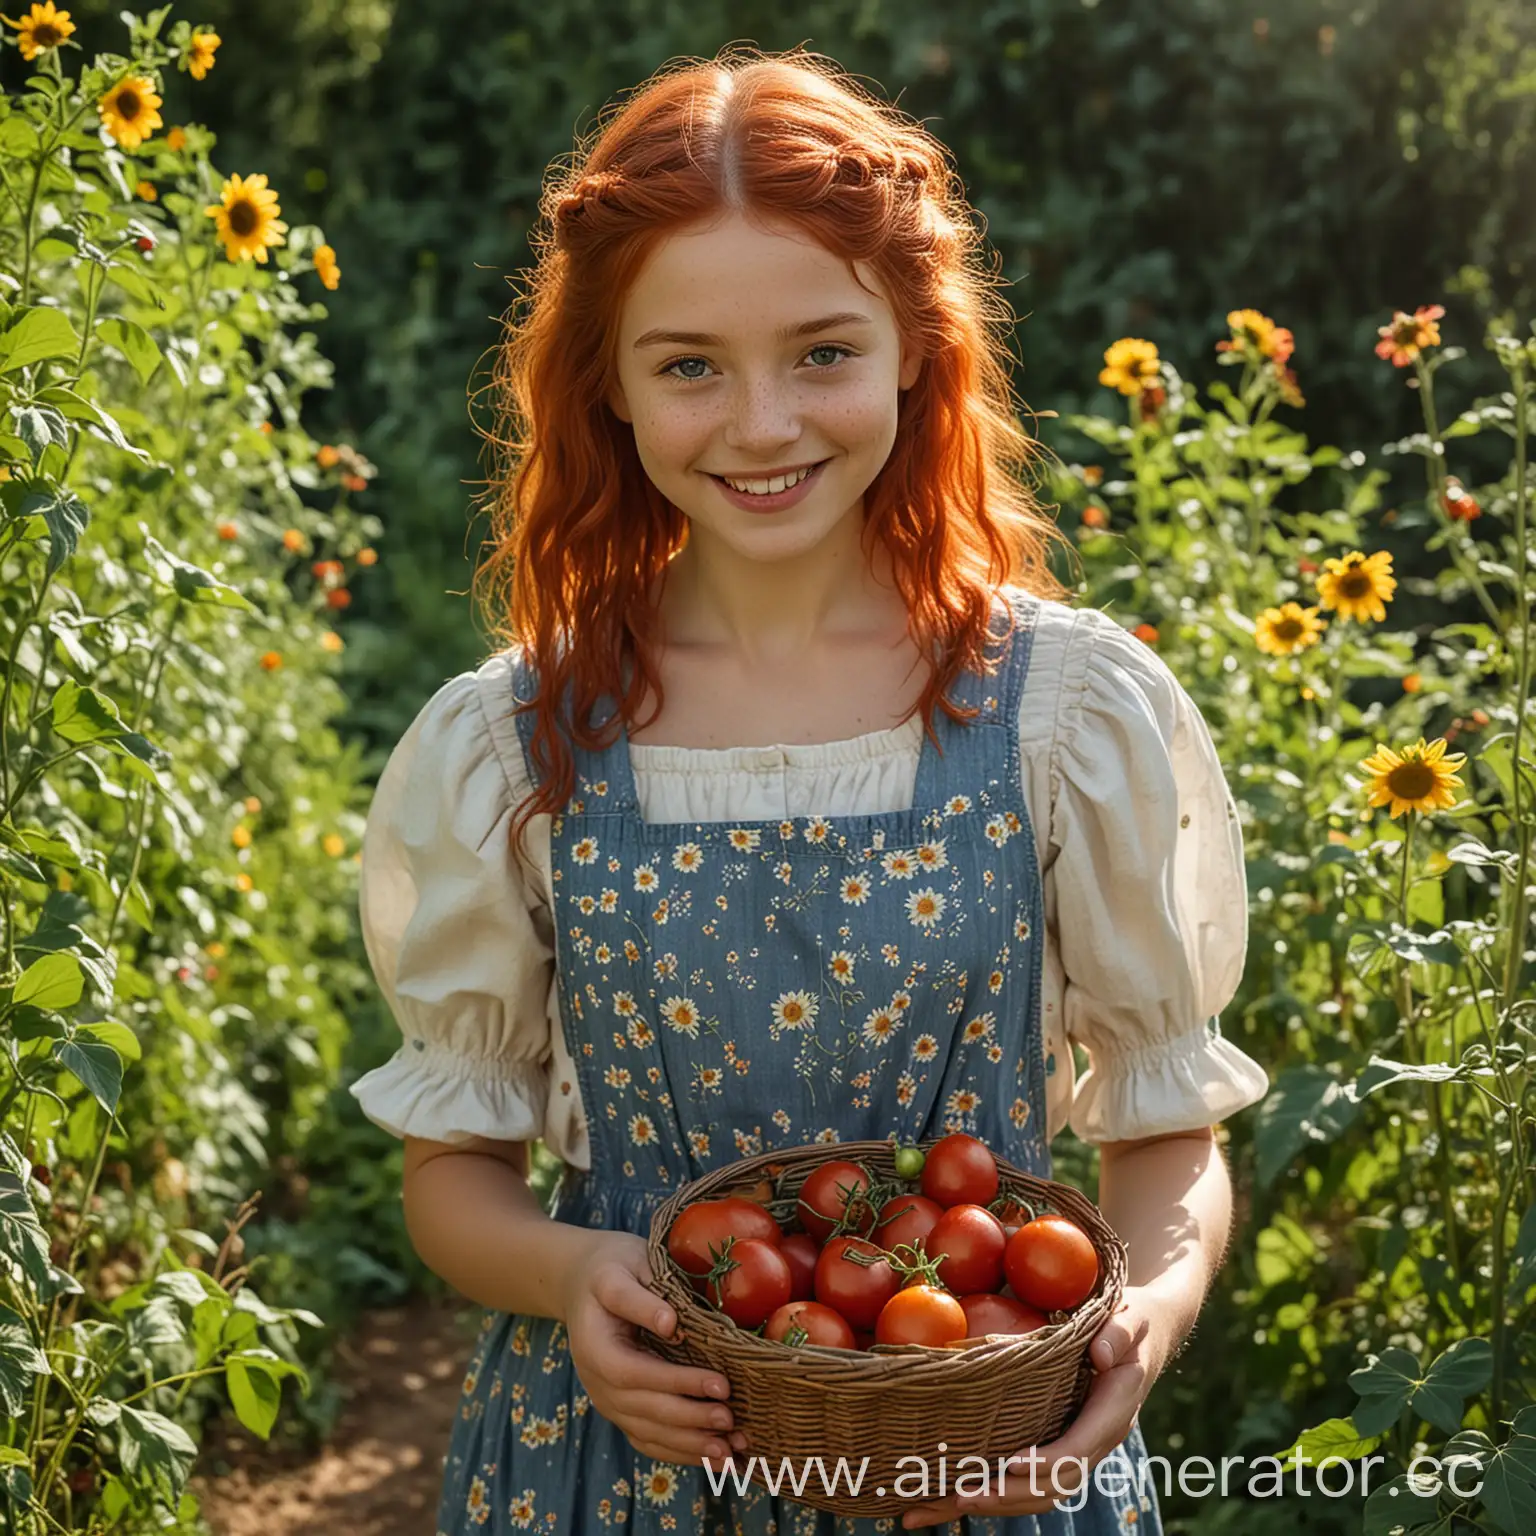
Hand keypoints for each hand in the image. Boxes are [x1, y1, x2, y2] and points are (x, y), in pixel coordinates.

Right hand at [562, 1230, 747, 1467]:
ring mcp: (607, 1399)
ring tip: (730, 1452)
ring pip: (647, 1433)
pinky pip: (647, 1439)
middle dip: (691, 1420)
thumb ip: (640, 1298)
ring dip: (689, 1446)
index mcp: (594, 1346)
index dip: (677, 1384)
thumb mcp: (621, 1269)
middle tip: (732, 1421)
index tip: (721, 1385)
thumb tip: (672, 1326)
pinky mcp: (621, 1408)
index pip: (635, 1374)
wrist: (582, 1282)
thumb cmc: (611, 1267)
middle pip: (643, 1411)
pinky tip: (711, 1457)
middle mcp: (596, 1381)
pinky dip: (679, 1452)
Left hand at [899, 1288, 1169, 1527]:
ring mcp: (1081, 1446)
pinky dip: (1003, 1491)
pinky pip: (1036, 1479)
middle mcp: (1096, 1440)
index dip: (1045, 1462)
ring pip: (1044, 1492)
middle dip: (1010, 1494)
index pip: (1078, 1450)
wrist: (1146, 1336)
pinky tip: (965, 1492)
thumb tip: (1100, 1352)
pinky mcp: (1065, 1442)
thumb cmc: (1132, 1322)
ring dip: (1000, 1502)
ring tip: (952, 1502)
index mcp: (1111, 1413)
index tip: (1011, 1464)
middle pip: (1055, 1484)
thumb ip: (1118, 1333)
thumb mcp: (1130, 1317)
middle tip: (964, 1495)